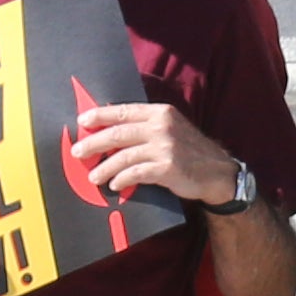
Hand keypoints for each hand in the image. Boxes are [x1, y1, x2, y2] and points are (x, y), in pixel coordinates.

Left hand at [67, 98, 241, 206]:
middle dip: (94, 143)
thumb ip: (147, 127)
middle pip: (119, 133)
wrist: (217, 172)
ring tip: (93, 177)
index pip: (124, 111)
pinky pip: (136, 174)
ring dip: (105, 167)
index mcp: (160, 113)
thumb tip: (113, 131)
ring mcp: (165, 147)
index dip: (101, 115)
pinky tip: (114, 184)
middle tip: (78, 152)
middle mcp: (162, 126)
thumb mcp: (171, 129)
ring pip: (124, 156)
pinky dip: (122, 179)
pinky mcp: (167, 168)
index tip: (82, 121)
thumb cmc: (189, 151)